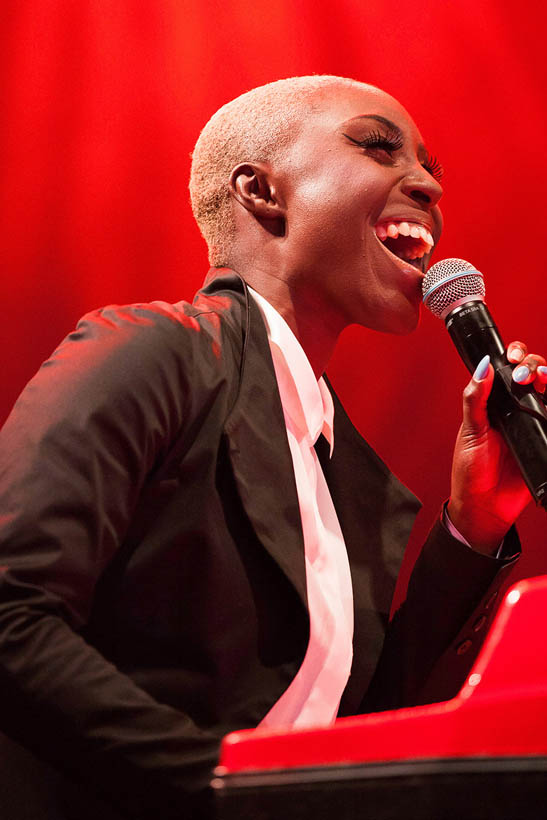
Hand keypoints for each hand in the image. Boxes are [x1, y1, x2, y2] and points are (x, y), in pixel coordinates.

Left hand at [447, 341, 546, 554]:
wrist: (485, 506)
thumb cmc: (472, 471)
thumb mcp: (471, 431)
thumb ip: (476, 400)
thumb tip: (482, 367)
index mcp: (494, 403)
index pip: (508, 370)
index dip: (515, 357)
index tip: (513, 358)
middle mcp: (515, 409)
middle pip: (534, 374)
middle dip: (533, 364)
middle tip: (525, 375)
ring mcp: (532, 423)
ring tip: (543, 380)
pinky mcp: (544, 438)